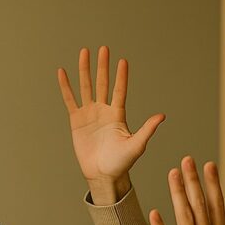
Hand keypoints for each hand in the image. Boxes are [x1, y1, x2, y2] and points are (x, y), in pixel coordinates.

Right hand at [57, 46, 164, 204]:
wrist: (102, 175)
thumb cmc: (121, 163)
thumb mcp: (136, 145)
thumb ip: (147, 129)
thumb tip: (162, 115)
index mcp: (118, 115)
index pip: (119, 91)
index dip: (121, 76)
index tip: (122, 61)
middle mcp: (104, 111)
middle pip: (103, 83)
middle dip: (103, 66)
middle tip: (103, 49)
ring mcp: (89, 114)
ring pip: (86, 87)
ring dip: (85, 70)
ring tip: (84, 52)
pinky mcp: (76, 121)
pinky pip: (70, 100)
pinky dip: (66, 87)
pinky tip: (63, 72)